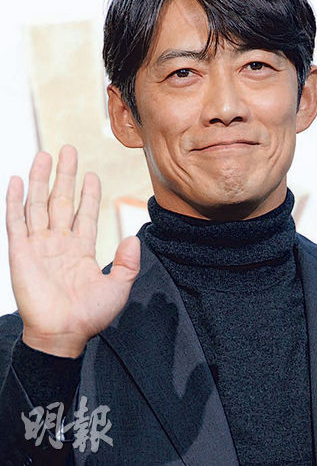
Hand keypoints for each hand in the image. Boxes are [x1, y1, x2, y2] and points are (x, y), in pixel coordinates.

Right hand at [6, 145, 139, 357]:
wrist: (64, 333)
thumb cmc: (90, 315)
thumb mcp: (120, 287)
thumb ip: (128, 262)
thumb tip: (134, 239)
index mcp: (81, 250)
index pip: (84, 214)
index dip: (88, 194)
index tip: (92, 174)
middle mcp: (59, 243)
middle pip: (61, 200)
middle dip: (66, 175)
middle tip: (69, 150)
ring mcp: (38, 245)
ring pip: (39, 204)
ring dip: (41, 179)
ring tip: (45, 154)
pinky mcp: (20, 252)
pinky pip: (15, 221)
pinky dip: (15, 200)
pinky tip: (15, 181)